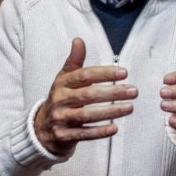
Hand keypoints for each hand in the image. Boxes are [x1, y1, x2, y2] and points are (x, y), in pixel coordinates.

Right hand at [34, 38, 137, 155]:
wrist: (41, 129)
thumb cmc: (60, 99)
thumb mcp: (63, 78)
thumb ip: (74, 61)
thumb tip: (79, 40)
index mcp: (62, 83)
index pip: (84, 76)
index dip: (104, 73)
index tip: (124, 72)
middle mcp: (60, 100)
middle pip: (88, 95)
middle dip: (112, 93)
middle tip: (133, 91)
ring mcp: (61, 119)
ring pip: (87, 116)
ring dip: (110, 112)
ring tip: (130, 107)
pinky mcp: (63, 136)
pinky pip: (83, 134)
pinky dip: (99, 132)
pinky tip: (115, 128)